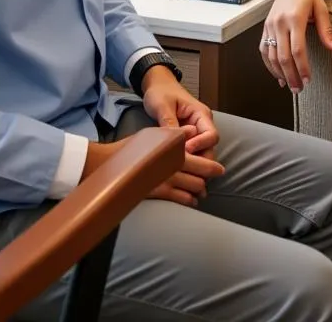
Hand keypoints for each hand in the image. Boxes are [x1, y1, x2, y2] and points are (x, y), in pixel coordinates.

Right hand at [80, 127, 224, 207]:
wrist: (112, 164)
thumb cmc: (133, 146)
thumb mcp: (156, 134)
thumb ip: (175, 134)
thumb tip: (191, 131)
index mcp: (175, 153)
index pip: (202, 162)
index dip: (213, 167)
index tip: (219, 169)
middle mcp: (173, 170)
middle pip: (200, 178)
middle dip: (207, 179)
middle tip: (212, 179)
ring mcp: (166, 183)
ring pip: (192, 189)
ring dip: (199, 190)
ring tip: (203, 190)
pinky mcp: (158, 193)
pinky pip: (179, 199)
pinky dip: (188, 200)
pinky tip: (192, 200)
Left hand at [139, 68, 223, 203]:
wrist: (156, 86)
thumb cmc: (161, 92)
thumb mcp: (162, 106)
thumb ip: (169, 123)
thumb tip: (173, 143)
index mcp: (201, 115)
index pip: (211, 135)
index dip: (201, 146)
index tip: (185, 151)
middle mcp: (202, 126)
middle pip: (209, 149)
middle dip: (200, 162)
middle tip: (184, 172)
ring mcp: (196, 134)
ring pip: (201, 154)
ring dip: (193, 165)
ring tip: (181, 178)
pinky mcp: (187, 140)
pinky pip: (191, 154)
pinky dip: (186, 163)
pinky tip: (176, 172)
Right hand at [260, 0, 331, 92]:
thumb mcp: (322, 9)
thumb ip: (326, 30)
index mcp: (295, 18)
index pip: (298, 49)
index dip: (302, 67)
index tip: (308, 81)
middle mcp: (280, 22)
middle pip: (283, 56)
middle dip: (291, 75)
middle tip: (298, 90)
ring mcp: (270, 24)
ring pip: (271, 55)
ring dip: (279, 73)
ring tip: (289, 85)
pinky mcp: (266, 26)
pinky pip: (263, 49)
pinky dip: (269, 64)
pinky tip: (277, 75)